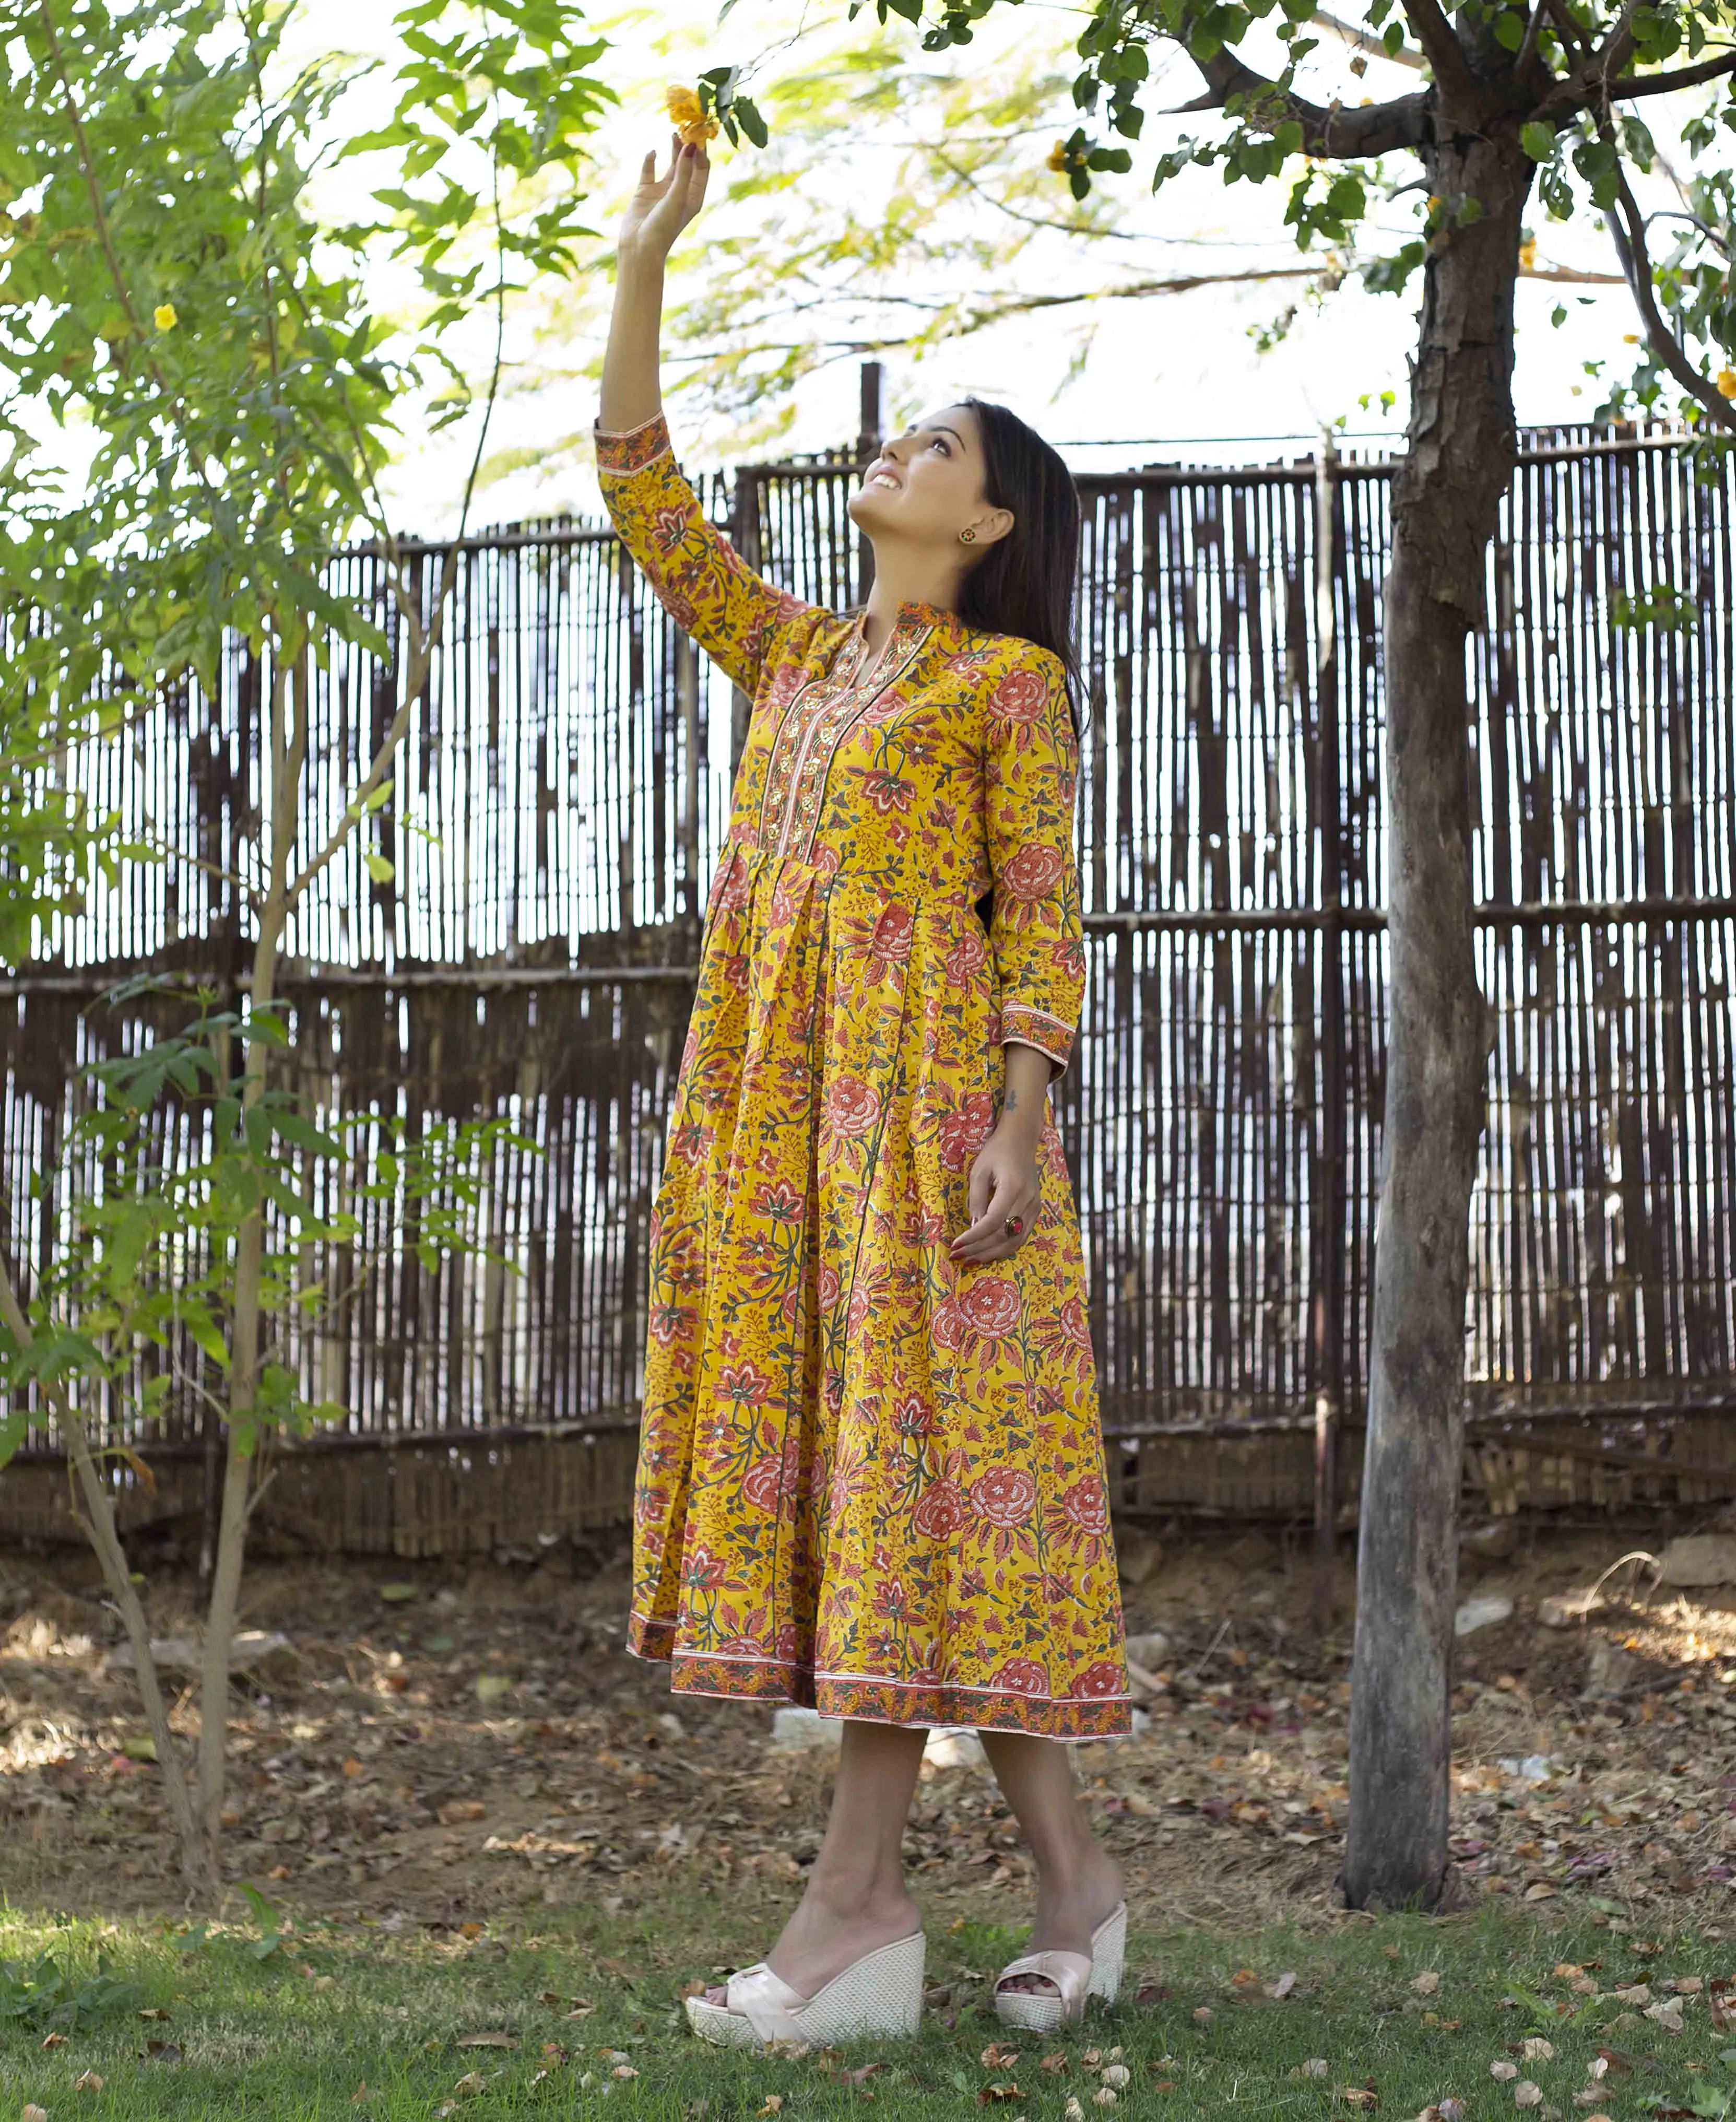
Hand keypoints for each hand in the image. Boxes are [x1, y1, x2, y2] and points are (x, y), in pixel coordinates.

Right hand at [619, 137, 709, 268]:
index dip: (701, 151)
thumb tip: (691, 146)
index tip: (698, 133)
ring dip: (673, 149)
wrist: (639, 247)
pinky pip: (649, 170)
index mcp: (694, 197)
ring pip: (671, 164)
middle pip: (688, 163)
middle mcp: (680, 192)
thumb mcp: (677, 198)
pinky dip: (650, 160)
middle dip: (688, 146)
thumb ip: (683, 171)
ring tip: (674, 133)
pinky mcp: (645, 191)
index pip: (702, 169)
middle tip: (687, 127)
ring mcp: (663, 191)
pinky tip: (652, 152)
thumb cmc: (663, 228)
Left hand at [950, 1124, 1041, 1266]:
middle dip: (979, 1249)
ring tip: (971, 1260)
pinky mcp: (1036, 1210)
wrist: (1021, 1141)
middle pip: (1004, 1235)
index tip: (956, 1244)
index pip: (993, 1221)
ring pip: (1015, 1240)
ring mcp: (1035, 1206)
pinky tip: (988, 1252)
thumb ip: (976, 1200)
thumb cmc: (996, 1152)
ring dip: (992, 1254)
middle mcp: (1028, 1200)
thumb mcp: (978, 1171)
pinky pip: (1022, 1235)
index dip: (973, 1237)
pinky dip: (1005, 1247)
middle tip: (959, 1257)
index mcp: (1013, 1187)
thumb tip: (973, 1227)